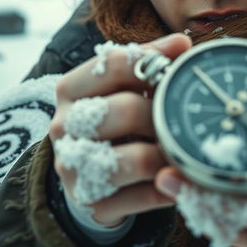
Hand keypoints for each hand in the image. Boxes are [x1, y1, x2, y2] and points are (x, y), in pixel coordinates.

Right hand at [49, 32, 191, 226]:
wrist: (89, 172)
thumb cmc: (115, 117)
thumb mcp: (124, 85)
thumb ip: (149, 61)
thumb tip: (182, 43)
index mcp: (71, 89)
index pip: (112, 64)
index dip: (151, 61)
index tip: (179, 61)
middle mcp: (64, 125)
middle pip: (126, 110)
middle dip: (162, 114)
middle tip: (182, 116)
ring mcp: (73, 167)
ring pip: (134, 159)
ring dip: (167, 154)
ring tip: (182, 148)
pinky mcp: (91, 202)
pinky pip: (142, 197)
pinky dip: (167, 188)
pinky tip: (177, 178)